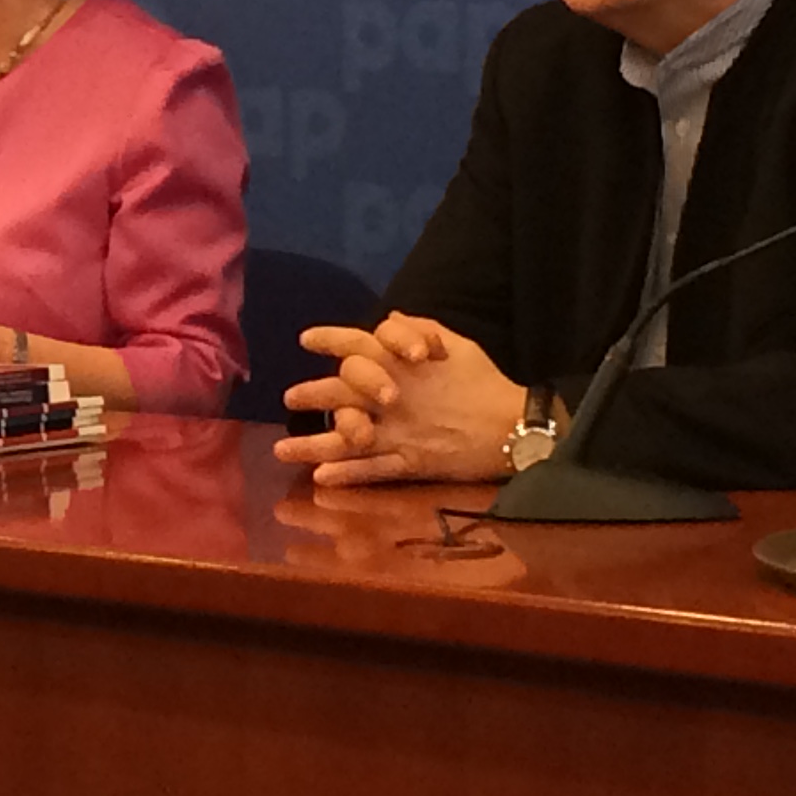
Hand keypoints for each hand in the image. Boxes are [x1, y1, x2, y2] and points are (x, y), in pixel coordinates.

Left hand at [269, 312, 521, 487]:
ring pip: (347, 437)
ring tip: (282, 449)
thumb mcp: (456, 344)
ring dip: (312, 444)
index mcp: (403, 363)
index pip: (359, 344)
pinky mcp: (410, 462)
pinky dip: (347, 474)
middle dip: (312, 394)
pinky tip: (321, 477)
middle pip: (343, 391)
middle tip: (288, 399)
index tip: (306, 339)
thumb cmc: (484, 381)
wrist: (513, 427)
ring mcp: (399, 431)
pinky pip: (372, 470)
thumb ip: (420, 329)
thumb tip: (391, 317)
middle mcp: (394, 395)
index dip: (331, 339)